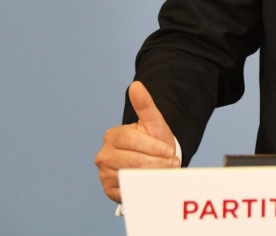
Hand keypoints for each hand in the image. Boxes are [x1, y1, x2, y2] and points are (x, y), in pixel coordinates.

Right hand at [95, 81, 179, 202]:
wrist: (153, 159)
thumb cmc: (152, 139)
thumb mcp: (153, 122)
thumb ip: (145, 104)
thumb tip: (136, 85)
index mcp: (112, 136)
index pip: (133, 141)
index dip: (154, 147)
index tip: (170, 151)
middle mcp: (103, 155)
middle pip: (132, 161)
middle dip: (156, 163)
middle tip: (172, 164)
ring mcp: (104, 174)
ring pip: (131, 177)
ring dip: (153, 176)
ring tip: (165, 172)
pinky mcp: (109, 191)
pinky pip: (128, 191)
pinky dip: (144, 188)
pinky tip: (154, 182)